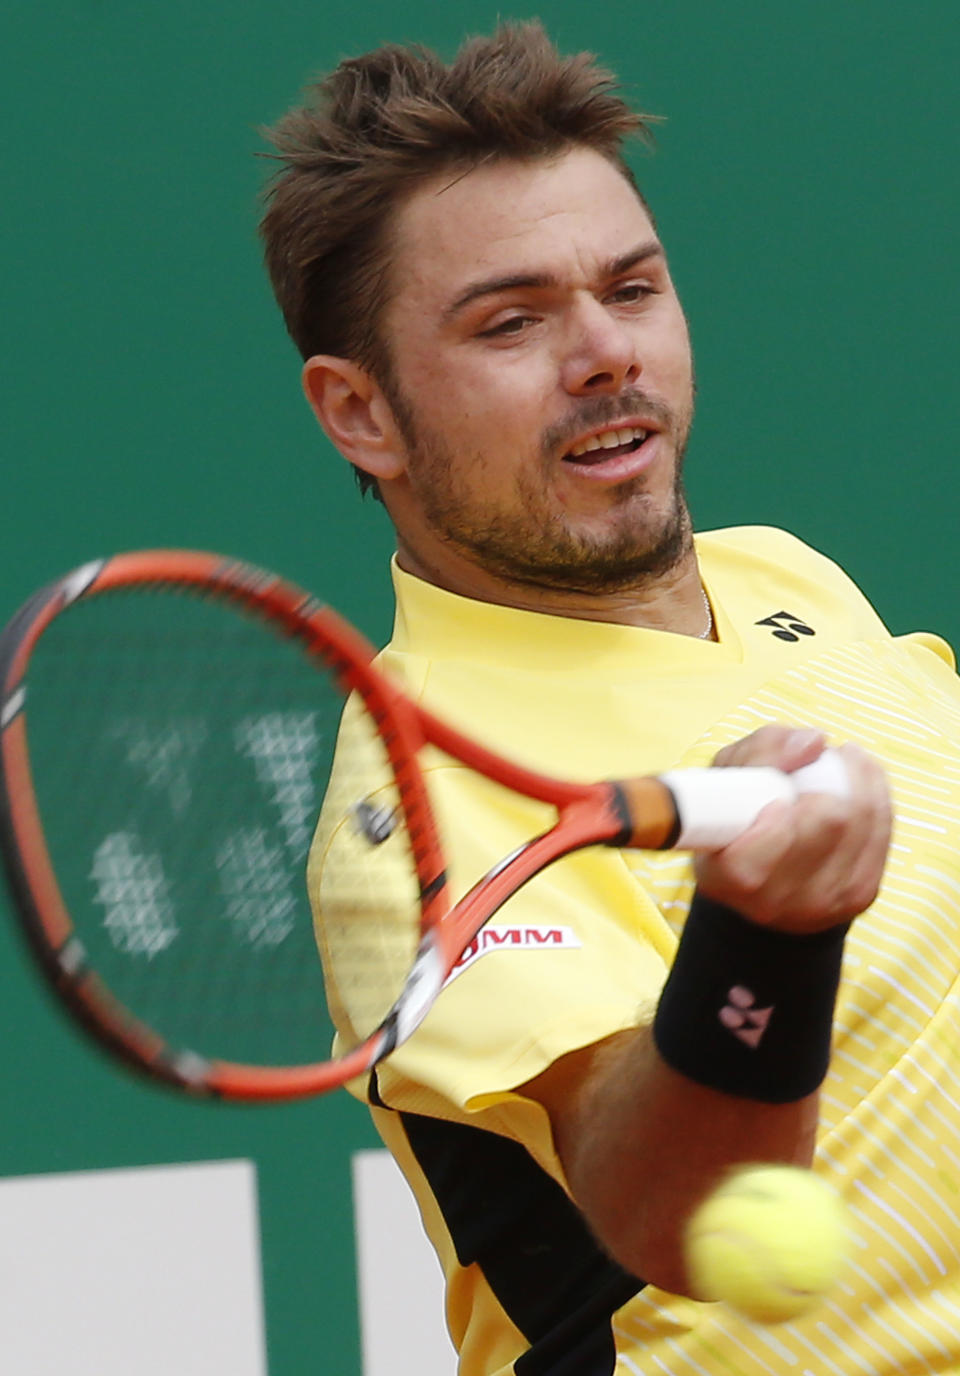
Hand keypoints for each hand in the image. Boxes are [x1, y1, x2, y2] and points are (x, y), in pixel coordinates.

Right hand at [694, 726, 890, 933]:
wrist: (762, 875)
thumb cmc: (738, 815)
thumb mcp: (730, 774)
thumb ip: (762, 750)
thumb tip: (814, 743)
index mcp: (727, 877)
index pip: (767, 841)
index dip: (778, 806)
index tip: (776, 796)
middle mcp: (774, 901)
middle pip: (831, 819)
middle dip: (826, 776)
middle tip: (812, 764)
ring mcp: (821, 904)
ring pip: (863, 819)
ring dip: (853, 777)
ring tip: (834, 766)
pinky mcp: (861, 896)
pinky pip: (883, 829)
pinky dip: (873, 792)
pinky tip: (856, 781)